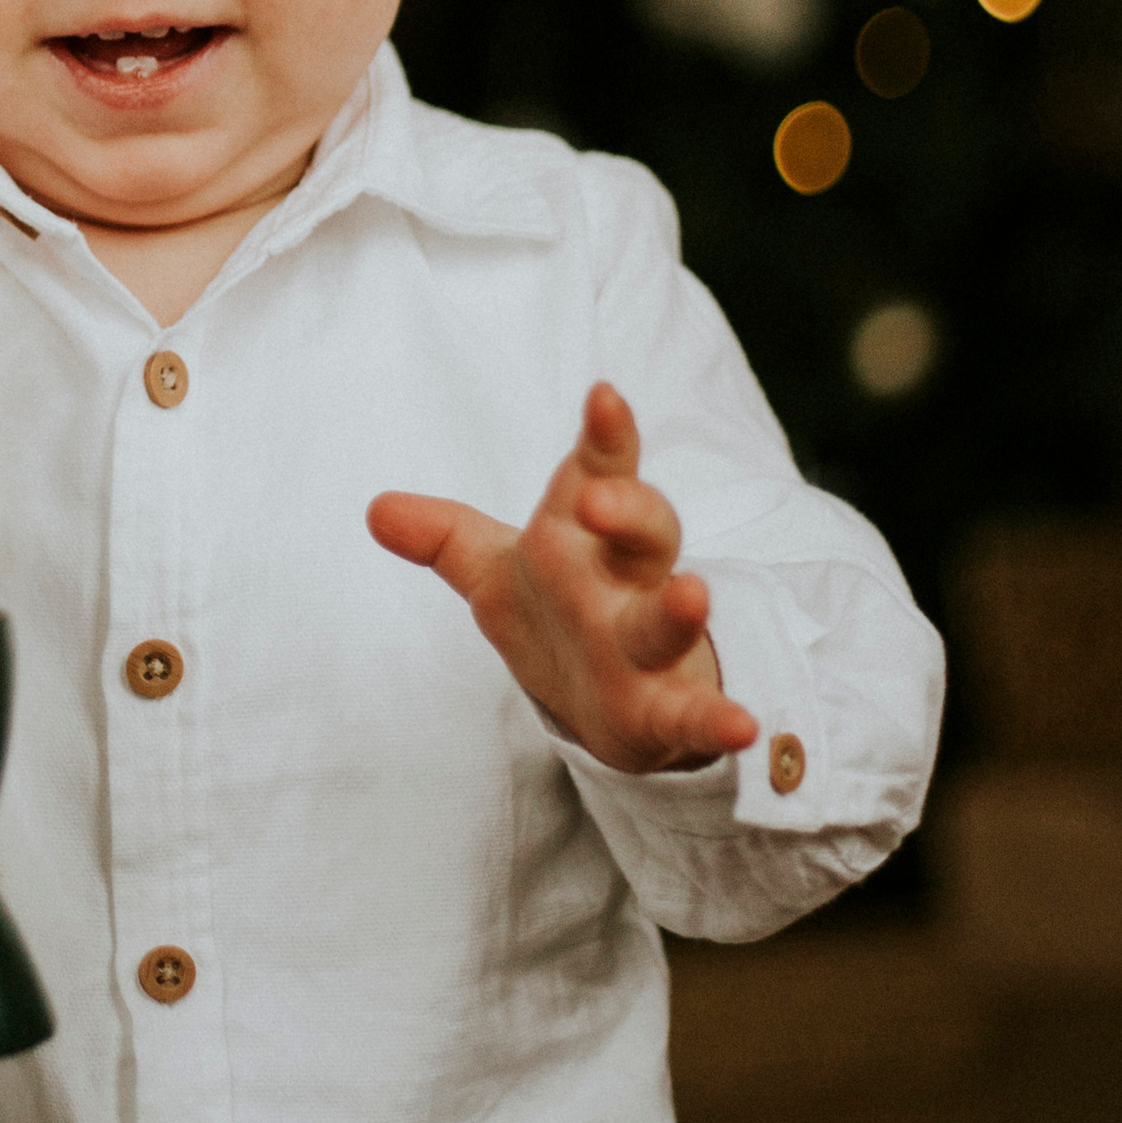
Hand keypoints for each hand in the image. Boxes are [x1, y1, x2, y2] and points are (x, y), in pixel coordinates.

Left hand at [366, 381, 758, 774]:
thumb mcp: (499, 576)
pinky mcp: (663, 711)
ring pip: (667, 618)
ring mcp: (649, 646)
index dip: (603, 438)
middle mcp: (627, 580)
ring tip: (693, 591)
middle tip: (601, 498)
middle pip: (643, 532)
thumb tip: (377, 509)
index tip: (603, 396)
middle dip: (629, 511)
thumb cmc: (564, 618)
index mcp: (588, 537)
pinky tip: (744, 726)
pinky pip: (693, 714)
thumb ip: (447, 540)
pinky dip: (717, 718)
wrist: (615, 708)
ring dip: (680, 607)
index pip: (598, 474)